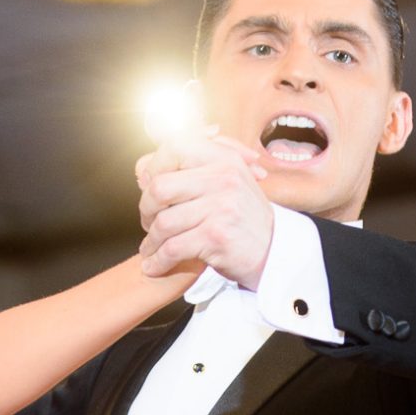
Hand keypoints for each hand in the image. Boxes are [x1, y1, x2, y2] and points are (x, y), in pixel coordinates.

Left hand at [135, 133, 272, 284]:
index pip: (173, 148)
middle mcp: (223, 178)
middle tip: (149, 222)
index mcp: (223, 159)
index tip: (150, 188)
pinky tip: (154, 266)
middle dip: (146, 209)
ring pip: (163, 222)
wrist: (274, 252)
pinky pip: (172, 249)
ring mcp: (221, 207)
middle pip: (159, 187)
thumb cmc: (242, 218)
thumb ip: (190, 170)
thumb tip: (142, 167)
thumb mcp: (225, 183)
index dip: (153, 167)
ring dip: (151, 241)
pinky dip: (158, 261)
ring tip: (151, 249)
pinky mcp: (216, 237)